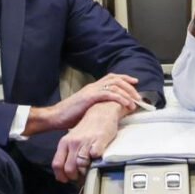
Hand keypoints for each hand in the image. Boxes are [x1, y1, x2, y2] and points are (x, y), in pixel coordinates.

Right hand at [27, 73, 141, 134]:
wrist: (56, 116)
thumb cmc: (70, 116)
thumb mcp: (87, 108)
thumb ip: (98, 106)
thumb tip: (110, 111)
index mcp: (93, 87)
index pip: (112, 77)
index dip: (125, 78)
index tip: (135, 82)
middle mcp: (93, 86)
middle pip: (116, 79)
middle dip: (130, 87)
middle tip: (138, 97)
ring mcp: (91, 90)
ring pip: (115, 86)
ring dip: (127, 94)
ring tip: (135, 103)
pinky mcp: (90, 97)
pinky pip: (109, 94)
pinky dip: (120, 98)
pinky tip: (127, 104)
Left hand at [52, 101, 123, 182]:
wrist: (101, 112)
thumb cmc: (87, 128)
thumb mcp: (72, 139)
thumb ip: (67, 153)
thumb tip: (64, 171)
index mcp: (64, 143)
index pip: (57, 164)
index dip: (62, 176)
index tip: (67, 179)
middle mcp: (73, 143)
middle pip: (69, 168)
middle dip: (75, 177)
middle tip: (80, 177)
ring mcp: (86, 142)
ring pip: (81, 165)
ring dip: (86, 172)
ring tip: (89, 170)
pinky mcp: (99, 141)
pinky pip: (96, 156)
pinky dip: (97, 161)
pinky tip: (97, 160)